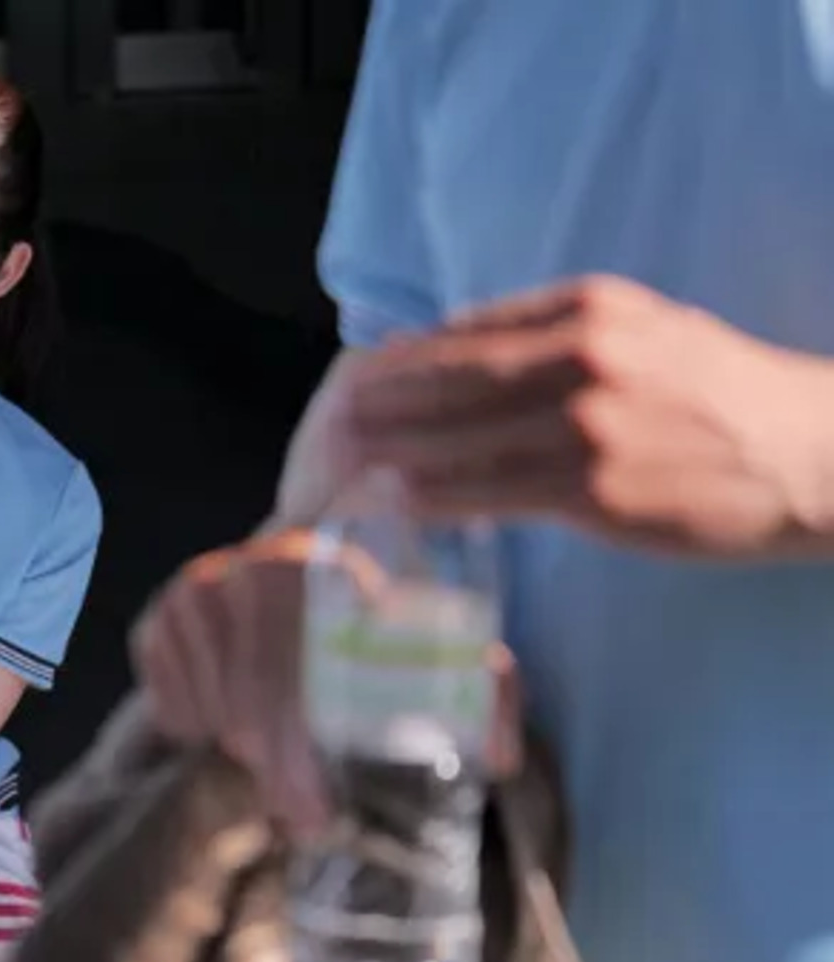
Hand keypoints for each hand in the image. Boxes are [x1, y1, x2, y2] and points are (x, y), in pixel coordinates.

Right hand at [130, 531, 520, 833]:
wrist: (308, 567)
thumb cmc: (380, 619)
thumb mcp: (439, 642)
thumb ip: (485, 691)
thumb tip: (501, 759)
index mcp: (312, 570)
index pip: (287, 687)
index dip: (296, 765)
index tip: (316, 819)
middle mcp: (240, 573)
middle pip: (245, 712)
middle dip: (277, 771)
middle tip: (309, 812)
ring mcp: (190, 595)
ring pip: (211, 716)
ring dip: (245, 747)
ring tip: (286, 747)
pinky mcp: (156, 622)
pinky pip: (172, 709)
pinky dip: (201, 728)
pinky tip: (238, 713)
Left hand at [341, 275, 833, 555]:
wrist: (810, 453)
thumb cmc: (715, 394)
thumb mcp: (639, 327)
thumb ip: (546, 328)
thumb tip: (449, 338)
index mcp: (587, 311)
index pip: (463, 337)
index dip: (397, 364)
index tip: (351, 382)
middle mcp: (581, 359)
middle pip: (447, 384)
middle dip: (378, 407)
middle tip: (325, 425)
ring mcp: (585, 426)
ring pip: (458, 440)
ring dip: (390, 454)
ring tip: (340, 465)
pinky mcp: (594, 490)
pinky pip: (491, 493)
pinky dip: (435, 497)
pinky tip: (397, 501)